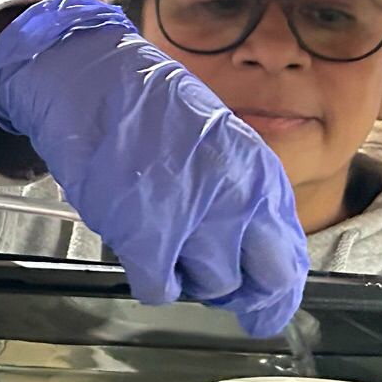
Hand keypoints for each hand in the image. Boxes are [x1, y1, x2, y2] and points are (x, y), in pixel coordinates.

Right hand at [0, 0, 308, 336]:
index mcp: (260, 173)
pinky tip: (143, 257)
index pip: (288, 255)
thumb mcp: (218, 141)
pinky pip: (160, 289)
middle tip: (219, 292)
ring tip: (167, 250)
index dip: (276, 289)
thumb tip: (247, 246)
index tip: (263, 302)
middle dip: (243, 296)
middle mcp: (238, 199)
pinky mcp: (146, 236)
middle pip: (263, 282)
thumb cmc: (146, 104)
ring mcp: (194, 219)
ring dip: (190, 279)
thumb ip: (240, 194)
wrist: (92, 80)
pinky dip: (152, 282)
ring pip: (211, 287)